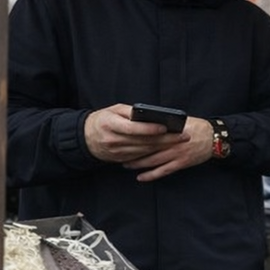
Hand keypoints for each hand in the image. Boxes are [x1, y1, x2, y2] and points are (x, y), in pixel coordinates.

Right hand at [83, 104, 197, 179]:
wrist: (85, 138)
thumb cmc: (102, 119)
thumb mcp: (113, 110)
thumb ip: (130, 112)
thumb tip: (149, 114)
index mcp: (110, 124)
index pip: (133, 128)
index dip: (150, 129)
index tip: (165, 127)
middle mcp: (113, 140)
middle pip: (144, 141)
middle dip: (166, 139)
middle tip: (183, 136)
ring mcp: (117, 152)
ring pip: (145, 151)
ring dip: (164, 147)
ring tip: (179, 141)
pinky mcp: (120, 159)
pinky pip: (141, 157)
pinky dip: (155, 153)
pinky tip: (167, 149)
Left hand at [126, 117, 215, 181]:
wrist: (215, 138)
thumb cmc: (198, 127)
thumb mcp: (181, 121)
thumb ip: (166, 126)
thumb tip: (148, 127)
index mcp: (171, 129)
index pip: (149, 133)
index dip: (135, 137)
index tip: (124, 138)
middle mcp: (172, 142)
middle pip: (147, 148)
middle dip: (132, 152)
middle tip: (119, 153)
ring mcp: (176, 153)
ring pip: (152, 160)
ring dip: (138, 164)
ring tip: (126, 165)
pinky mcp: (181, 163)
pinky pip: (163, 171)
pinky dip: (151, 175)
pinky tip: (141, 177)